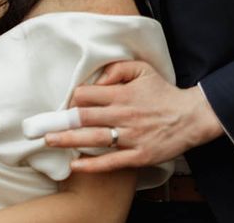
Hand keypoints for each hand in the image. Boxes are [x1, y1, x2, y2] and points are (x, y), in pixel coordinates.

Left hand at [44, 60, 223, 171]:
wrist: (191, 117)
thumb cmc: (162, 92)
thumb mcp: (141, 69)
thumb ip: (117, 68)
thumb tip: (97, 80)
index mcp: (122, 94)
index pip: (87, 95)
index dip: (73, 99)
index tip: (66, 104)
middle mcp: (123, 115)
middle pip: (84, 117)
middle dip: (61, 121)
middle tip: (42, 126)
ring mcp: (131, 136)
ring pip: (93, 139)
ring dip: (68, 140)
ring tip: (49, 141)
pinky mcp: (139, 155)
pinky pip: (111, 161)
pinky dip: (92, 164)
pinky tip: (75, 165)